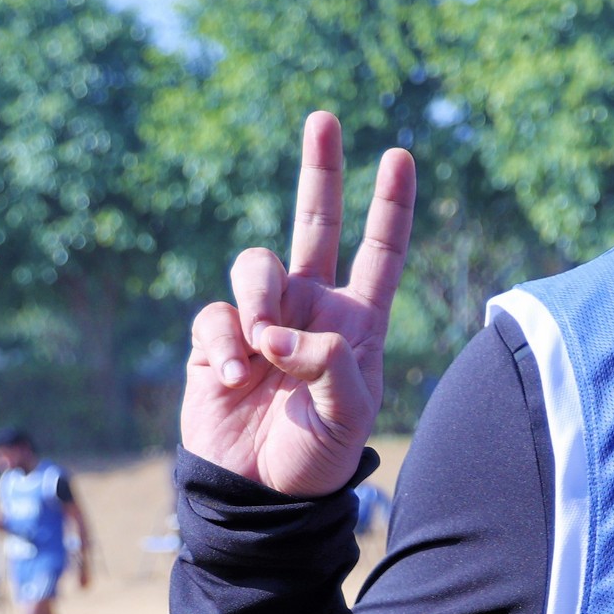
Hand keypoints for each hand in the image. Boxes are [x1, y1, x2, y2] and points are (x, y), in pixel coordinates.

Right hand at [182, 112, 415, 497]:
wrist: (260, 494)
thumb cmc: (316, 457)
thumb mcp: (348, 417)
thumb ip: (329, 367)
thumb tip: (279, 334)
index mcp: (357, 321)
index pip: (379, 254)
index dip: (390, 207)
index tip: (399, 156)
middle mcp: (310, 308)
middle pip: (315, 224)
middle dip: (320, 172)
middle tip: (323, 119)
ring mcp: (261, 319)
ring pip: (256, 265)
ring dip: (258, 298)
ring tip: (262, 353)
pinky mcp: (215, 338)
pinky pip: (215, 315)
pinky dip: (222, 342)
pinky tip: (230, 378)